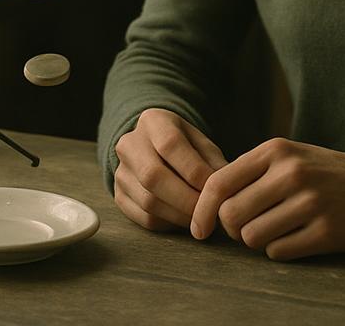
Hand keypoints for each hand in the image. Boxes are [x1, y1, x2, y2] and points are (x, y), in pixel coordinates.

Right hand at [113, 108, 227, 231]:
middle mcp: (130, 143)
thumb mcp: (200, 142)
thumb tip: (225, 190)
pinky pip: (143, 217)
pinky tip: (183, 220)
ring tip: (201, 218)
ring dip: (179, 215)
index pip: (170, 145)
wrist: (152, 146)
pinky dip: (168, 223)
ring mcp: (121, 171)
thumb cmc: (184, 145)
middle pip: (153, 176)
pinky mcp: (119, 195)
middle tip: (209, 212)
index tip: (216, 190)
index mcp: (153, 121)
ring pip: (148, 201)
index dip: (195, 171)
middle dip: (186, 199)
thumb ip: (213, 161)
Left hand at [190, 138, 344, 260]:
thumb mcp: (288, 156)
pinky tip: (297, 237)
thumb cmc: (324, 172)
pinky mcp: (325, 232)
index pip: (219, 182)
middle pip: (231, 215)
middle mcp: (290, 173)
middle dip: (233, 229)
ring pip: (252, 238)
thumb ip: (250, 172)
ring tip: (277, 229)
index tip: (199, 230)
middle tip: (249, 226)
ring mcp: (310, 202)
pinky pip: (278, 253)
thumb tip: (208, 204)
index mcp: (276, 150)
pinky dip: (280, 250)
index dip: (202, 210)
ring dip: (258, 241)